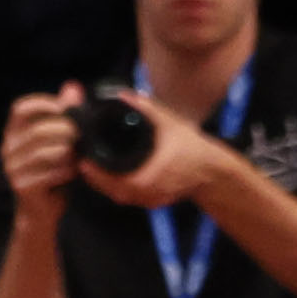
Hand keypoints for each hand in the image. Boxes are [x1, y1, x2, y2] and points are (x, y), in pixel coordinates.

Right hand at [1, 86, 84, 222]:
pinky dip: (67, 171)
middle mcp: (8, 149)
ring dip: (68, 152)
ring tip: (79, 154)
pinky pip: (49, 173)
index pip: (19, 108)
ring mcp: (13, 169)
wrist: (40, 211)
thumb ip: (64, 114)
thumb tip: (73, 86)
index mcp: (13, 133)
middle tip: (82, 134)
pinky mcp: (23, 187)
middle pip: (38, 130)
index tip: (64, 106)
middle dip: (65, 130)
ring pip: (46, 152)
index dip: (42, 103)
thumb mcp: (57, 140)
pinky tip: (74, 171)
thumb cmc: (51, 171)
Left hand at [81, 107, 226, 214]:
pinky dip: (118, 188)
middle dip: (96, 178)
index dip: (96, 173)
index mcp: (148, 177)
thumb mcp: (169, 123)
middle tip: (83, 161)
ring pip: (120, 197)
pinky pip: (130, 198)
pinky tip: (111, 176)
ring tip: (93, 168)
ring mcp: (151, 201)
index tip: (83, 160)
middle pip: (112, 191)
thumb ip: (145, 108)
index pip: (113, 180)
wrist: (213, 170)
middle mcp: (147, 193)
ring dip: (105, 185)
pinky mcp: (154, 202)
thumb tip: (122, 95)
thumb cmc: (193, 147)